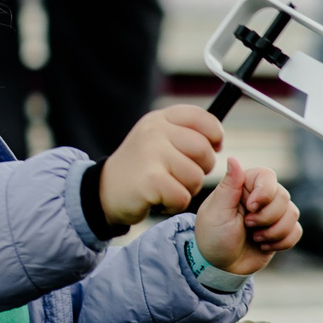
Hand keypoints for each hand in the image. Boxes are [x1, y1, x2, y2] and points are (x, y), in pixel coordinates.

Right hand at [98, 106, 222, 227]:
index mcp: (159, 119)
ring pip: (196, 177)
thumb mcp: (156, 139)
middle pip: (203, 150)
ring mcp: (151, 154)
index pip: (201, 118)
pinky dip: (174, 204)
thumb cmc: (139, 167)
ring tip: (168, 187)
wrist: (104, 190)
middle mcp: (154, 132)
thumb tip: (218, 139)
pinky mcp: (150, 181)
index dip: (215, 135)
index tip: (213, 148)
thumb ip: (184, 133)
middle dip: (202, 169)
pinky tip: (159, 200)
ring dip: (187, 190)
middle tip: (184, 175)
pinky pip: (183, 196)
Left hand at [195, 157, 300, 274]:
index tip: (250, 208)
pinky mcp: (281, 230)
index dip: (265, 192)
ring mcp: (273, 213)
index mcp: (243, 185)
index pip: (268, 176)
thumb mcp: (217, 212)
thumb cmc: (213, 236)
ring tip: (254, 237)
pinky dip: (282, 242)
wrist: (221, 266)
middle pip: (283, 197)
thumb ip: (229, 186)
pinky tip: (263, 245)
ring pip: (293, 214)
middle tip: (247, 226)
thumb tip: (233, 159)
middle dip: (266, 217)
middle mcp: (261, 196)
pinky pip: (296, 231)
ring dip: (274, 231)